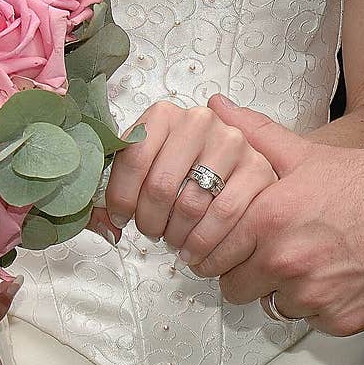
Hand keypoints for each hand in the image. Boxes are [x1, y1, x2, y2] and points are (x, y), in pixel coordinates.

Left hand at [100, 101, 277, 262]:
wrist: (236, 160)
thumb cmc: (183, 165)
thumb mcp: (146, 164)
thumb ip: (118, 188)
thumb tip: (106, 226)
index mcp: (164, 115)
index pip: (133, 159)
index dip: (121, 198)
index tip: (120, 218)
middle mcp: (199, 122)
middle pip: (161, 186)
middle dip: (150, 222)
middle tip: (151, 233)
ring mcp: (232, 143)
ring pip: (191, 205)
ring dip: (176, 236)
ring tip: (173, 241)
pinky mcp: (257, 168)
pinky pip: (224, 216)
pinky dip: (205, 242)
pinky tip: (196, 250)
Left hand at [189, 95, 363, 335]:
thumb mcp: (305, 154)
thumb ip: (254, 135)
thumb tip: (217, 106)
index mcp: (267, 220)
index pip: (213, 254)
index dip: (219, 250)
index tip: (227, 249)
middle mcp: (284, 261)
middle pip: (235, 288)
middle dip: (245, 274)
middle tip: (266, 257)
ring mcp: (311, 294)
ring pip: (272, 306)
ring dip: (282, 291)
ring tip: (306, 263)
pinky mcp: (338, 319)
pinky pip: (310, 321)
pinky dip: (317, 306)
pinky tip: (333, 279)